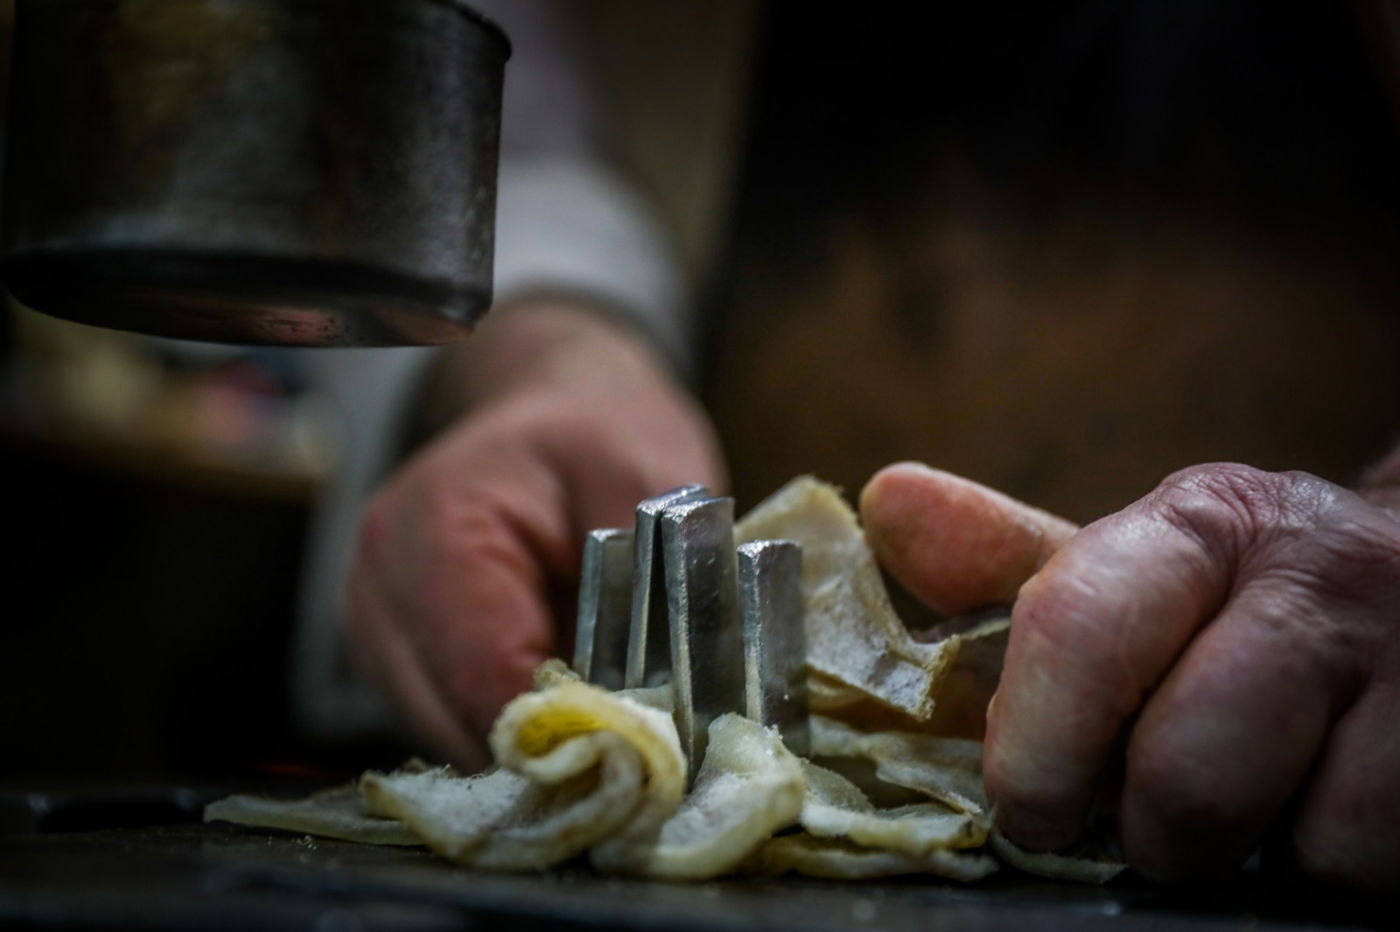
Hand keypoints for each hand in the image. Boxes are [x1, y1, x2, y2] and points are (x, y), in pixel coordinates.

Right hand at [346, 303, 724, 768]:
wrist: (547, 408)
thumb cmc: (597, 435)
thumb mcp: (650, 481)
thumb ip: (652, 590)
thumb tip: (661, 714)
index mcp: (435, 528)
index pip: (488, 681)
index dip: (570, 731)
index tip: (645, 749)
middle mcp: (380, 588)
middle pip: (463, 727)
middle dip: (555, 745)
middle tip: (639, 734)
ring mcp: (374, 629)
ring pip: (457, 742)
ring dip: (536, 740)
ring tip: (604, 700)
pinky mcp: (391, 659)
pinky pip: (456, 727)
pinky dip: (515, 726)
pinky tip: (563, 689)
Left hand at [861, 461, 1399, 889]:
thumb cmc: (1239, 607)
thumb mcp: (1134, 575)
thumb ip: (1012, 562)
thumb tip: (887, 500)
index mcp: (1202, 523)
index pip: (1080, 628)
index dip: (1036, 749)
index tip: (1029, 809)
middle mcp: (1322, 577)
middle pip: (1183, 778)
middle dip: (1151, 830)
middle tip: (1156, 815)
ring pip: (1295, 846)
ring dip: (1255, 852)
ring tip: (1260, 792)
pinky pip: (1367, 872)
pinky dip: (1331, 867)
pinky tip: (1324, 803)